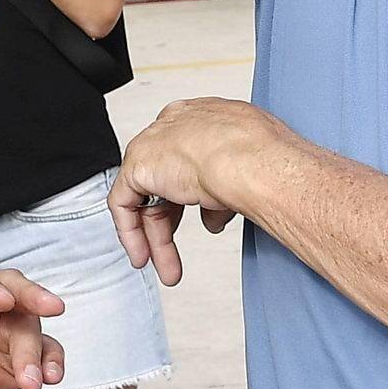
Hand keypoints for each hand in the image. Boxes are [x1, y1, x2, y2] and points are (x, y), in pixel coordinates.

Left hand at [0, 262, 66, 388]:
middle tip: (52, 307)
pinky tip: (50, 377)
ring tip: (33, 380)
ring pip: (28, 324)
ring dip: (36, 348)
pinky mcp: (13, 360)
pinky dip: (50, 362)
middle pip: (8, 289)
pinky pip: (41, 354)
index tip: (3, 300)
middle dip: (30, 297)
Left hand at [111, 97, 281, 284]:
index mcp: (202, 119)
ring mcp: (154, 143)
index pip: (186, 159)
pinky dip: (131, 232)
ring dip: (157, 238)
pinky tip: (143, 255)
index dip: (187, 195)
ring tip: (168, 269)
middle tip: (176, 255)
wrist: (252, 160)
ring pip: (145, 196)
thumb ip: (220, 194)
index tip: (196, 220)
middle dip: (169, 224)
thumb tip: (213, 217)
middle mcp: (174, 126)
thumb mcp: (244, 174)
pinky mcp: (138, 164)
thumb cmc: (264, 159)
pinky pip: (124, 203)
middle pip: (163, 179)